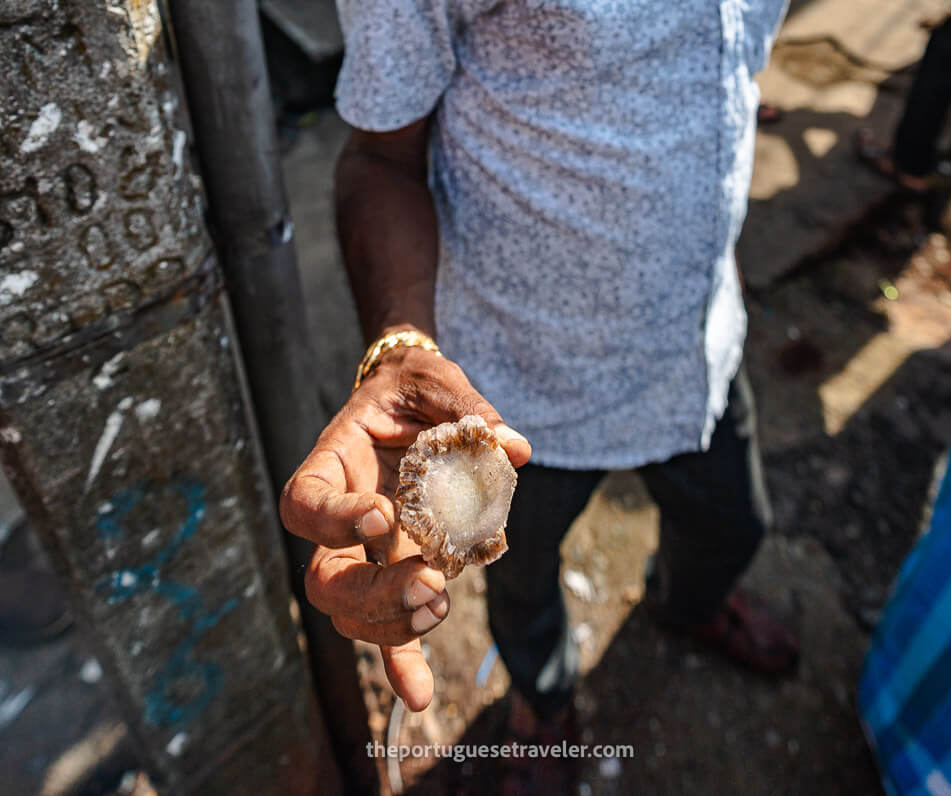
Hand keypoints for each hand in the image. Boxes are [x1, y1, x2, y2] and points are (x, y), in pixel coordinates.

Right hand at [280, 345, 529, 711]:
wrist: (413, 400)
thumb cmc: (416, 387)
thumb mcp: (439, 383)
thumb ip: (471, 412)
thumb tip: (514, 450)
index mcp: (334, 462)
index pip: (305, 500)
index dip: (334, 518)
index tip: (382, 514)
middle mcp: (339, 518)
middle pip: (324, 577)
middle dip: (372, 592)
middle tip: (429, 579)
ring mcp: (366, 554)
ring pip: (352, 612)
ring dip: (393, 625)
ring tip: (442, 605)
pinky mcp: (398, 573)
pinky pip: (390, 629)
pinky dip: (402, 664)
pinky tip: (419, 698)